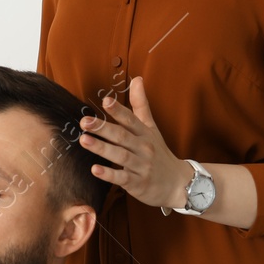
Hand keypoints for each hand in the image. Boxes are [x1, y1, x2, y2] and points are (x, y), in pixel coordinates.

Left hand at [77, 76, 190, 209]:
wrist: (178, 182)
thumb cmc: (159, 152)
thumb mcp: (151, 127)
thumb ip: (141, 104)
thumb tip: (137, 79)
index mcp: (144, 133)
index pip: (131, 119)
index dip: (118, 110)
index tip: (105, 101)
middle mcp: (143, 147)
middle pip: (123, 136)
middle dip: (103, 128)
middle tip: (84, 121)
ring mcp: (141, 166)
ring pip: (121, 155)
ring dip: (102, 148)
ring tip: (84, 140)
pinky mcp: (138, 183)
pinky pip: (122, 178)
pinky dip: (109, 174)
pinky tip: (95, 169)